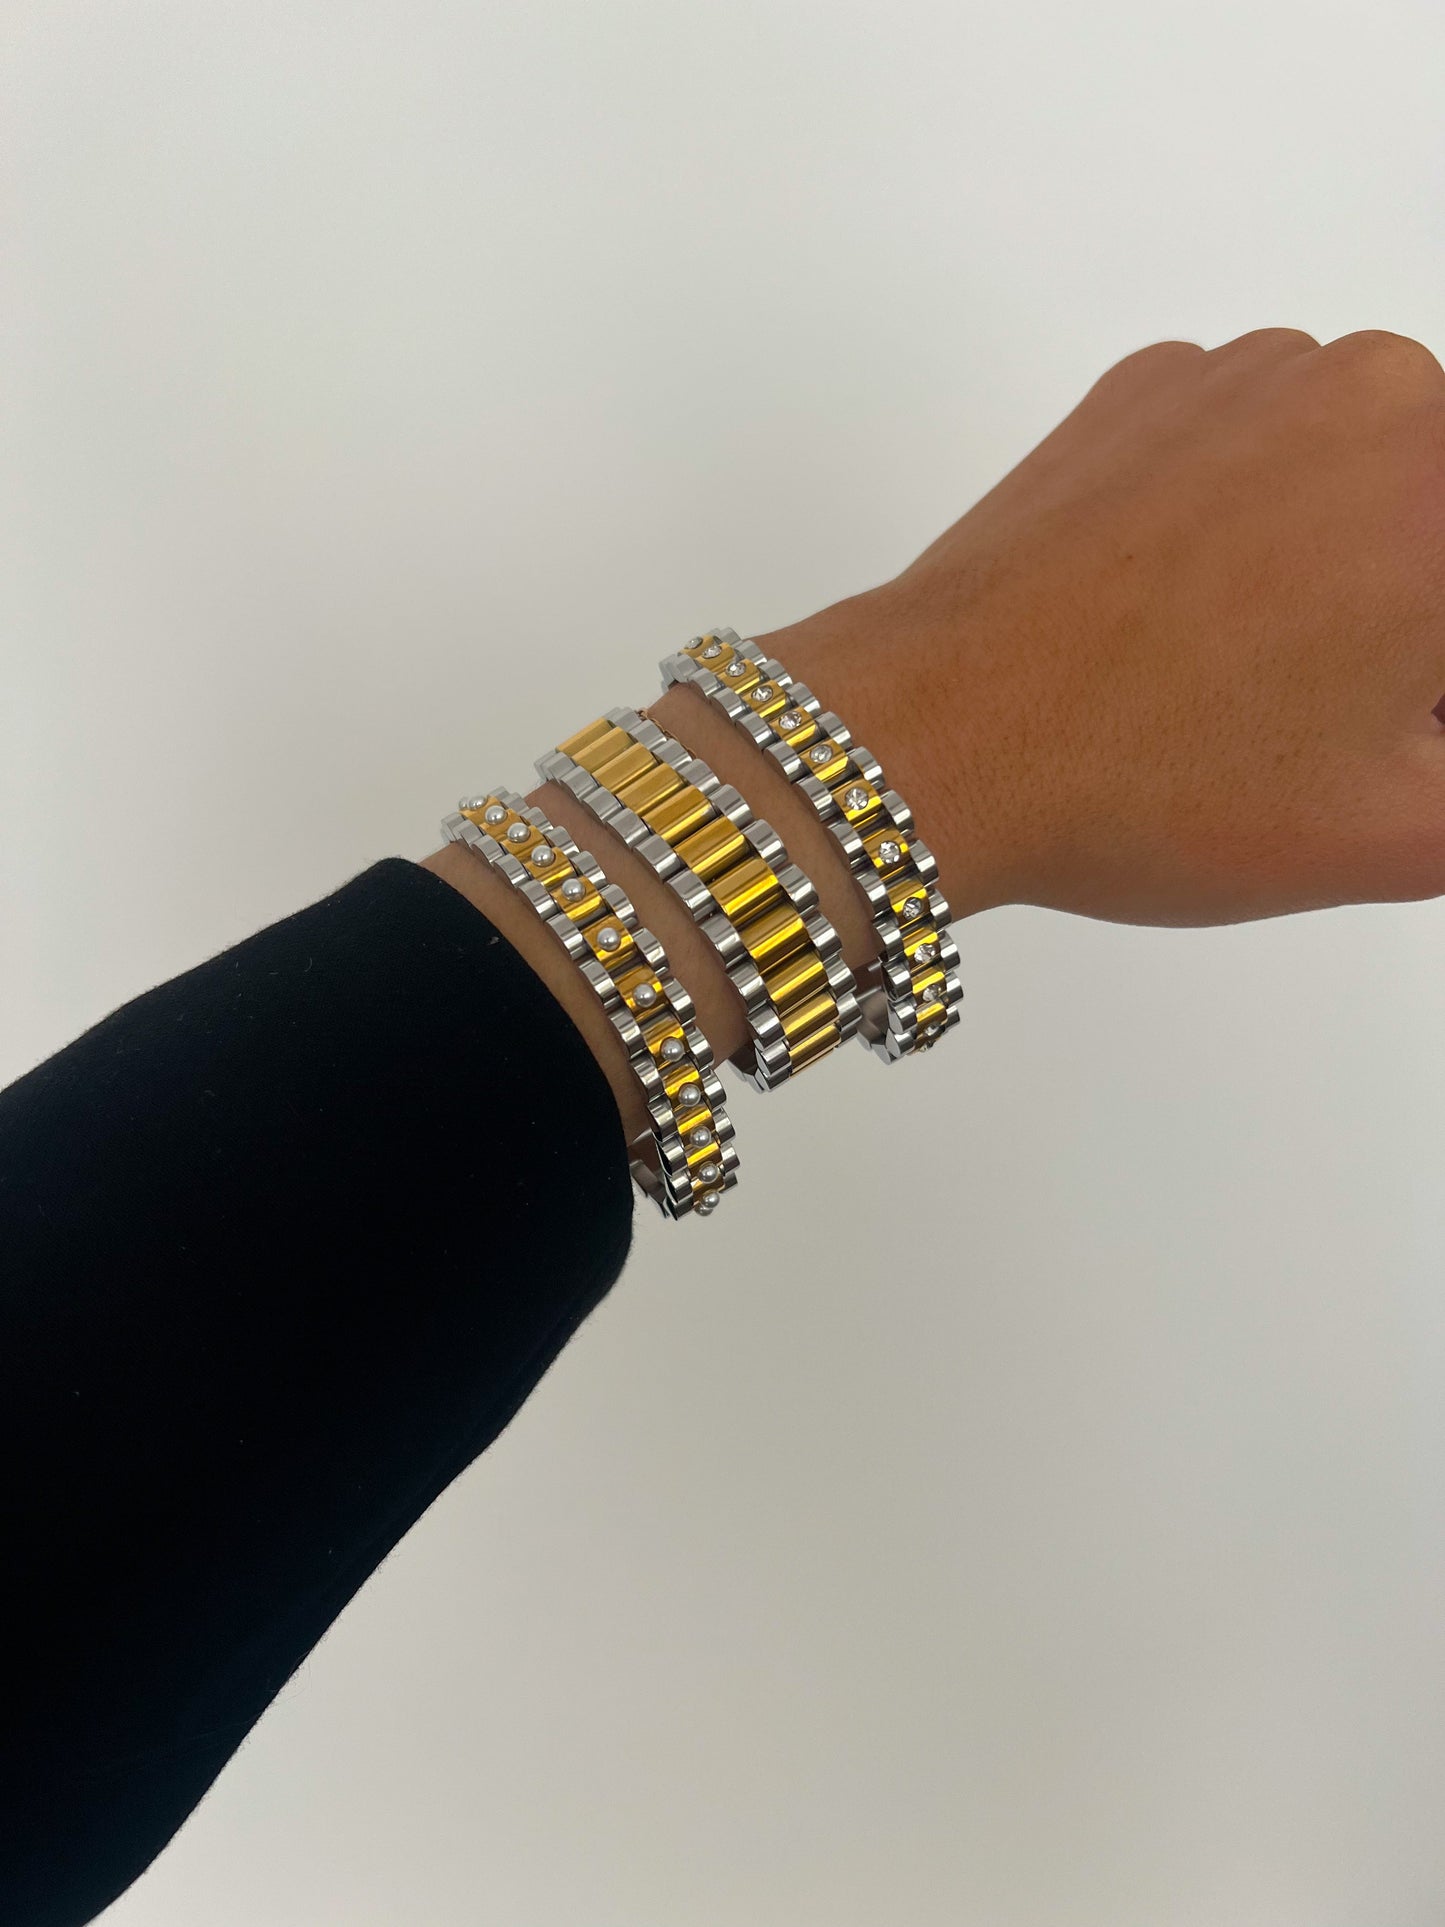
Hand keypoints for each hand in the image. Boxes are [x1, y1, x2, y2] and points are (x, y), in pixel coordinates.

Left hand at [761, 328, 1444, 925]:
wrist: (945, 735)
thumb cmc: (1151, 782)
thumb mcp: (1398, 833)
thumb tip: (1433, 717)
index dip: (1425, 683)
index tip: (1394, 718)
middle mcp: (1378, 394)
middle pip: (1435, 514)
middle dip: (1411, 614)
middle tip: (1323, 714)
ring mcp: (1254, 372)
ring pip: (1353, 470)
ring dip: (1332, 559)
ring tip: (1233, 670)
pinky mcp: (1154, 384)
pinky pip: (1249, 446)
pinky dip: (1236, 516)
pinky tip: (1171, 614)